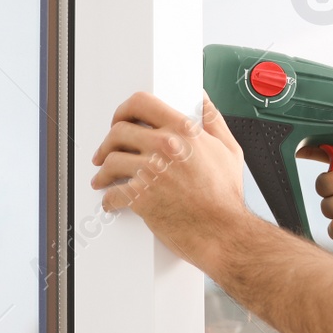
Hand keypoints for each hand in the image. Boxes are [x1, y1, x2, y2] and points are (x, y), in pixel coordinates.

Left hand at [90, 91, 249, 270]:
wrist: (224, 231)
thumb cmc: (226, 196)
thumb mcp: (229, 150)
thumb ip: (214, 121)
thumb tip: (202, 101)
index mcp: (184, 130)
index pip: (141, 103)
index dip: (125, 109)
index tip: (121, 118)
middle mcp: (164, 146)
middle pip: (118, 131)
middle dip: (108, 141)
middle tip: (107, 150)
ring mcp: (150, 171)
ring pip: (110, 161)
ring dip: (103, 170)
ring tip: (104, 177)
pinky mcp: (140, 197)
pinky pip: (112, 193)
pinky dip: (108, 199)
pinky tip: (112, 200)